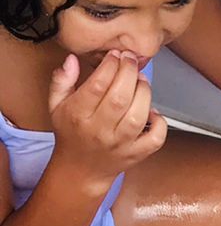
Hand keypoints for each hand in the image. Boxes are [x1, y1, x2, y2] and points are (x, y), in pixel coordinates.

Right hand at [48, 51, 166, 190]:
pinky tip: (152, 111)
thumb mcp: (56, 105)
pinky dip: (160, 122)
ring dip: (144, 93)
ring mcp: (120, 144)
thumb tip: (72, 59)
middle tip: (131, 60)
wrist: (81, 170)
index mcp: (78, 115)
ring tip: (141, 80)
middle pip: (120, 97)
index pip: (97, 85)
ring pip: (138, 116)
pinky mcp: (137, 154)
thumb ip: (62, 80)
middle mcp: (99, 130)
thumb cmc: (71, 132)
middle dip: (129, 72)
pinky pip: (155, 139)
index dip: (110, 65)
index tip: (115, 55)